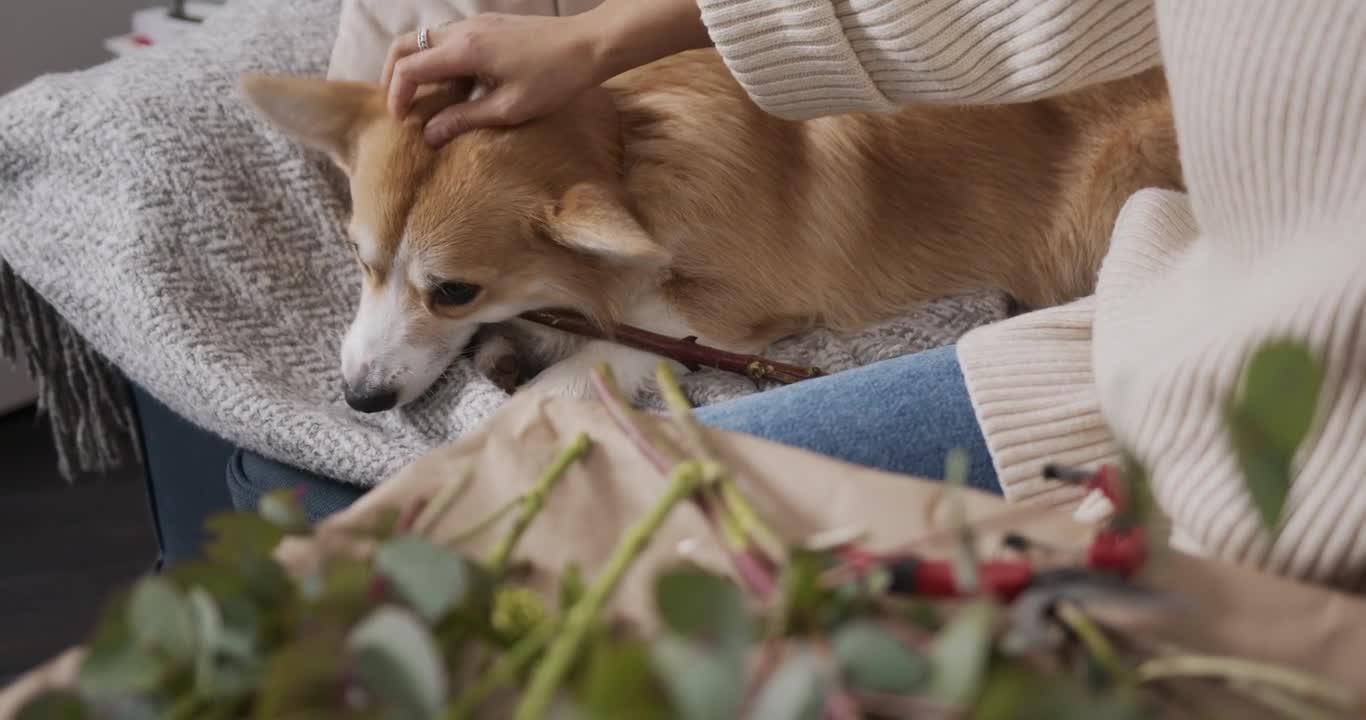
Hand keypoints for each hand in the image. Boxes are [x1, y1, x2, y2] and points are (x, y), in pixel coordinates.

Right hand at [382, 0, 710, 146]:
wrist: (589, 45)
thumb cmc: (555, 79)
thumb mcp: (509, 108)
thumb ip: (465, 119)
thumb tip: (431, 135)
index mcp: (464, 50)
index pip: (409, 68)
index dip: (397, 95)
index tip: (401, 121)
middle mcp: (463, 30)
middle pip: (406, 45)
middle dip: (394, 75)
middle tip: (401, 106)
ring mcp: (475, 23)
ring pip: (426, 39)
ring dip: (417, 66)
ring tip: (426, 99)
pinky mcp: (489, 24)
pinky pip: (449, 38)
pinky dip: (438, 59)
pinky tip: (456, 86)